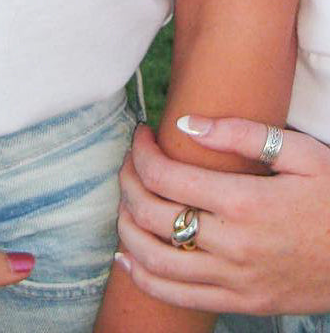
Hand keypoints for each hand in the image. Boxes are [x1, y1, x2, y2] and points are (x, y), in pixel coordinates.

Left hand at [114, 119, 329, 315]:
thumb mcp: (301, 154)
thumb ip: (242, 134)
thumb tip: (188, 124)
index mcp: (244, 202)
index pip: (166, 176)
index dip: (141, 152)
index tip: (142, 135)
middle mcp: (233, 245)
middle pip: (151, 214)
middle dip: (127, 182)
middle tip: (130, 162)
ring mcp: (235, 280)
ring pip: (155, 259)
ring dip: (126, 227)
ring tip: (125, 201)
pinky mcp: (241, 303)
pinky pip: (178, 296)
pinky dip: (143, 277)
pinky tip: (127, 255)